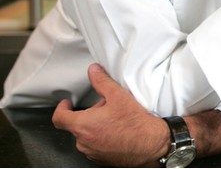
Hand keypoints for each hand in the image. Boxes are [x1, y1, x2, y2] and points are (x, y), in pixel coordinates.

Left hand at [52, 64, 167, 166]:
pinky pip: (95, 146)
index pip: (59, 118)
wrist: (151, 145)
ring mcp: (92, 152)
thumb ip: (102, 81)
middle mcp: (84, 142)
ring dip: (95, 127)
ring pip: (87, 136)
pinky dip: (102, 137)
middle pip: (77, 125)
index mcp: (83, 125)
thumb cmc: (135, 124)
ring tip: (114, 120)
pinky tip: (117, 131)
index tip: (66, 104)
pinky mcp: (101, 159)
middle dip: (88, 115)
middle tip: (105, 108)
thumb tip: (94, 71)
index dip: (62, 109)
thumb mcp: (118, 96)